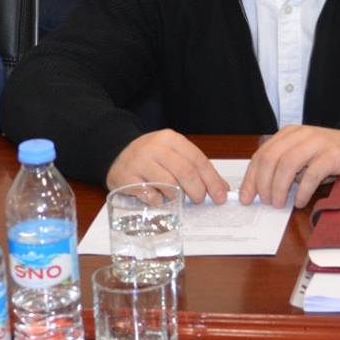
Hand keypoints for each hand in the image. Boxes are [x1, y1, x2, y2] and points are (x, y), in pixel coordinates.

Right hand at [106, 129, 226, 203]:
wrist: (116, 153)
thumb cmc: (152, 157)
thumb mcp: (174, 154)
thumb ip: (196, 168)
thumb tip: (222, 189)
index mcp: (170, 139)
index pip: (197, 160)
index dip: (212, 180)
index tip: (220, 196)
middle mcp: (155, 147)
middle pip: (185, 172)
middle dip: (197, 191)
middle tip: (199, 200)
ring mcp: (139, 162)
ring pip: (168, 184)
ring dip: (178, 196)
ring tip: (178, 198)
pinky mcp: (126, 177)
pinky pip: (150, 195)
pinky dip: (159, 201)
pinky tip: (159, 198)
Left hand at [239, 125, 339, 208]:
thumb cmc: (325, 155)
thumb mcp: (300, 155)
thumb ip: (281, 165)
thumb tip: (257, 189)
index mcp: (288, 134)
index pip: (262, 155)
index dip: (251, 178)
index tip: (247, 198)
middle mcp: (301, 135)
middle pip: (272, 158)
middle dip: (264, 184)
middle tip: (266, 202)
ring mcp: (317, 143)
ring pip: (288, 164)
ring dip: (280, 188)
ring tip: (280, 204)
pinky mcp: (333, 155)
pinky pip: (312, 174)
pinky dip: (302, 191)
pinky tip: (299, 201)